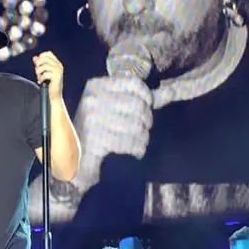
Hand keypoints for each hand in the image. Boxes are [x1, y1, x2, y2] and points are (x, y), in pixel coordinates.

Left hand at [32, 52, 63, 100]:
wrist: (54, 96)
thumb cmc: (49, 85)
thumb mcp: (43, 73)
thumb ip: (39, 65)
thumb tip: (35, 58)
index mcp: (57, 63)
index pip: (47, 53)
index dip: (41, 58)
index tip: (38, 66)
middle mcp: (58, 65)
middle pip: (44, 58)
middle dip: (38, 65)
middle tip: (38, 73)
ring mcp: (58, 70)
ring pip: (43, 66)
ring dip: (39, 73)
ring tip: (40, 78)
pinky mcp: (56, 76)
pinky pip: (45, 74)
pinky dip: (41, 78)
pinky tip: (42, 82)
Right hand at [71, 75, 152, 193]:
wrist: (77, 165)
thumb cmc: (98, 134)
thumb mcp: (115, 110)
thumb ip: (143, 100)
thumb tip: (172, 91)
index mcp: (96, 87)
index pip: (134, 84)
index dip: (147, 98)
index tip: (145, 110)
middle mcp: (93, 99)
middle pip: (138, 105)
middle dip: (145, 122)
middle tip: (138, 132)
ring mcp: (93, 119)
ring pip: (137, 126)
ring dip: (141, 138)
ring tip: (134, 143)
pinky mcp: (97, 140)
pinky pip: (131, 142)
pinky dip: (136, 150)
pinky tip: (130, 152)